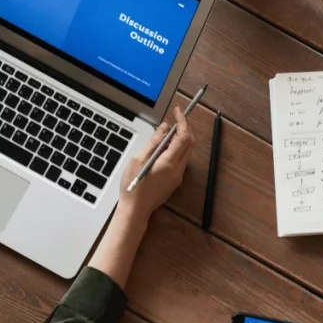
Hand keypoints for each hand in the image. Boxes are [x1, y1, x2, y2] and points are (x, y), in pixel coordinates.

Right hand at [117, 107, 193, 222]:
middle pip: (189, 143)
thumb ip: (154, 142)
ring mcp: (178, 176)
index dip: (182, 122)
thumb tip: (164, 127)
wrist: (135, 210)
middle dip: (184, 128)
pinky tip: (163, 149)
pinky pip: (181, 160)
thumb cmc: (133, 186)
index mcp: (170, 163)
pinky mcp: (175, 181)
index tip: (177, 111)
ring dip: (180, 139)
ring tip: (164, 134)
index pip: (183, 137)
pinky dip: (176, 150)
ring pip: (186, 152)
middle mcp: (179, 169)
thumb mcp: (139, 159)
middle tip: (173, 120)